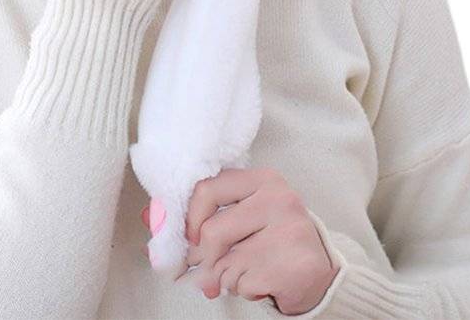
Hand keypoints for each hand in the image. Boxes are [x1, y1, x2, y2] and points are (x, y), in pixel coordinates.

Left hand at [139, 167, 339, 314]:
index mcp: (262, 180)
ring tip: (245, 270)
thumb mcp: (242, 216)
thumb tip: (151, 218)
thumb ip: (204, 215)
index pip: (207, 189)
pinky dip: (243, 289)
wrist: (319, 273)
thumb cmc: (272, 239)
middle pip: (212, 232)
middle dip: (203, 257)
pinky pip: (243, 283)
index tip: (189, 238)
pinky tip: (262, 280)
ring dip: (226, 276)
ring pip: (225, 263)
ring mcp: (288, 230)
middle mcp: (278, 198)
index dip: (188, 218)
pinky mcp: (293, 263)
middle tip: (207, 267)